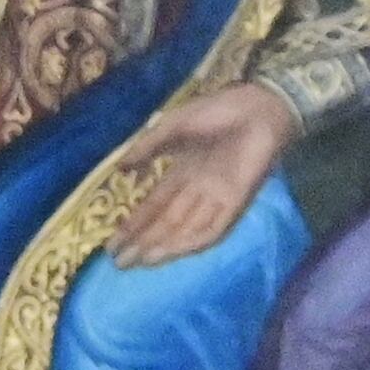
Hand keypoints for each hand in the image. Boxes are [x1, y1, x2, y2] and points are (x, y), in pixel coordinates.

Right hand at [108, 83, 296, 267]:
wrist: (258, 107)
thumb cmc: (218, 111)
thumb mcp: (173, 125)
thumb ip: (147, 147)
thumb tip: (119, 169)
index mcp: (182, 172)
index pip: (153, 206)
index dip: (133, 224)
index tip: (112, 243)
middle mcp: (196, 191)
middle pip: (165, 224)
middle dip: (142, 243)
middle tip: (119, 263)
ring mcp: (216, 200)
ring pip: (185, 230)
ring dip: (163, 247)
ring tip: (140, 261)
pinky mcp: (235, 204)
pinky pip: (211, 229)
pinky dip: (190, 241)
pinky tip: (170, 251)